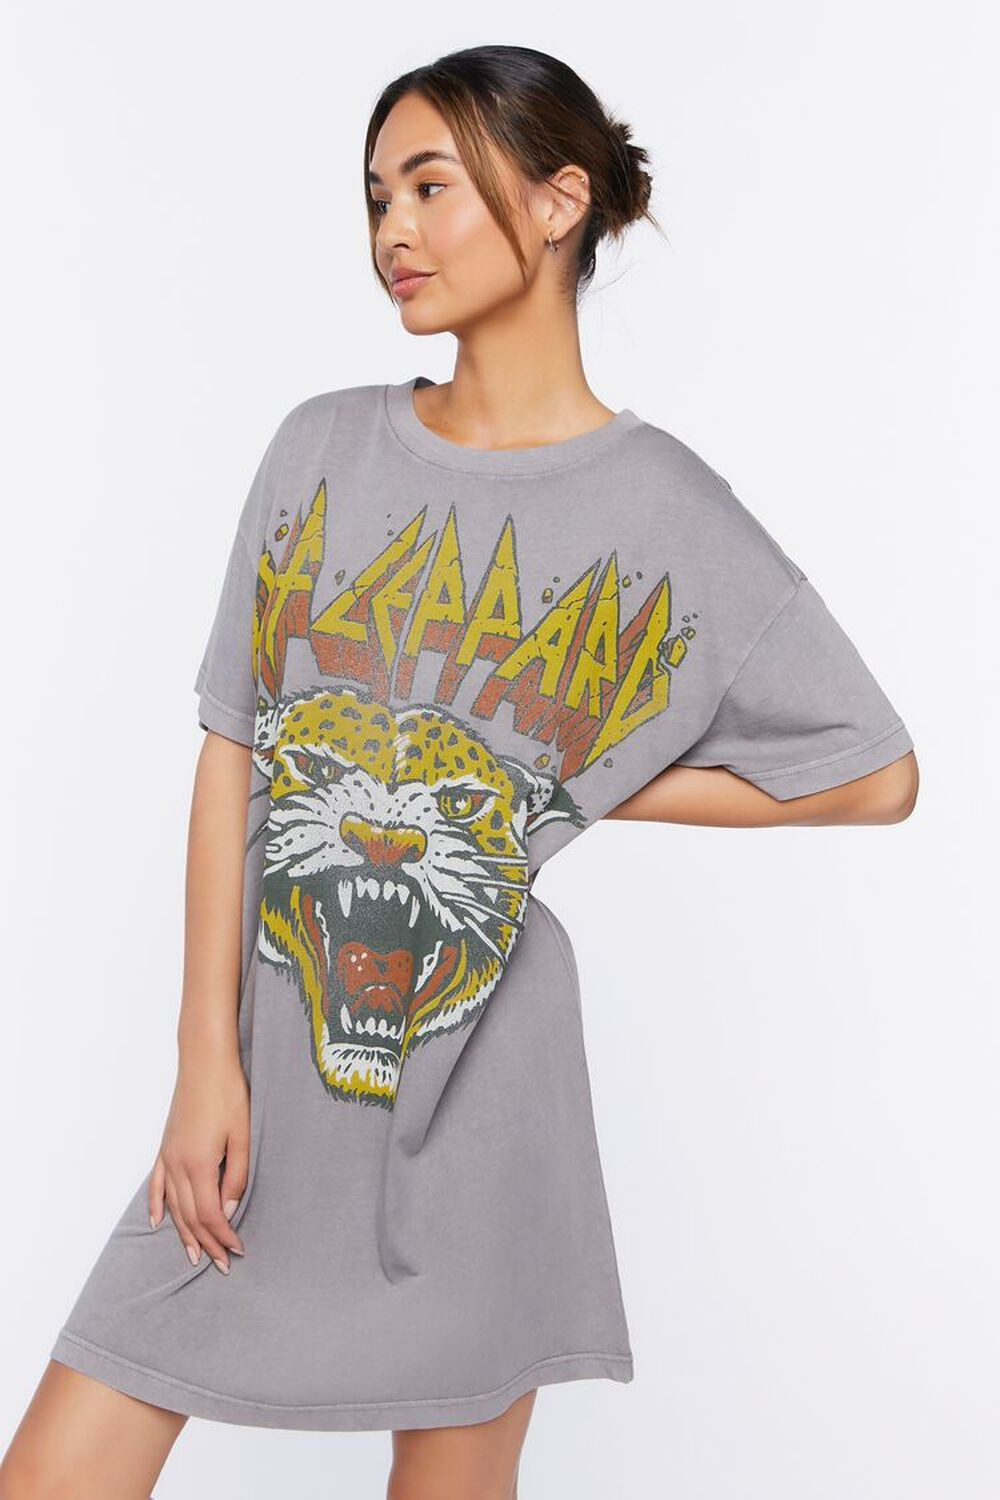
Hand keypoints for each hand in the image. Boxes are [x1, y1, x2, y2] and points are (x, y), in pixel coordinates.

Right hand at [148, 1049, 248, 1272]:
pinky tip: (157, 1222)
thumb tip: (228, 1211)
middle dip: (207, 1243)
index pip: (210, 1214)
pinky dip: (155, 1205)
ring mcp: (168, 1156)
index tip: (238, 1251)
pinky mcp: (165, 1146)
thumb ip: (236, 1177)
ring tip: (194, 1255)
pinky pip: (156, 1184)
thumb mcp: (242, 1135)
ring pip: (173, 1205)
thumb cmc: (228, 1093)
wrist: (204, 1061)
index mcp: (199, 1164)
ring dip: (184, 1233)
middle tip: (221, 1264)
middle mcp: (178, 1165)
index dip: (223, 1236)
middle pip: (191, 1216)